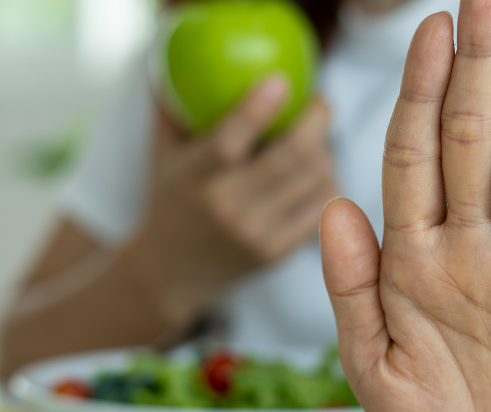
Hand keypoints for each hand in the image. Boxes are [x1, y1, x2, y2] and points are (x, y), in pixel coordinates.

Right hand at [125, 77, 337, 324]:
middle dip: (317, 121)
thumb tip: (175, 58)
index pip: (229, 142)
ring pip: (313, 179)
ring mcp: (256, 234)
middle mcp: (227, 208)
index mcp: (195, 179)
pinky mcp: (277, 252)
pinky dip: (327, 181)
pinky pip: (320, 207)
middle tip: (321, 103)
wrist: (170, 274)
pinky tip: (320, 170)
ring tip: (319, 138)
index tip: (281, 81)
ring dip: (325, 150)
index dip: (259, 109)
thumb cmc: (170, 201)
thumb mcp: (163, 156)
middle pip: (290, 157)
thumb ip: (172, 109)